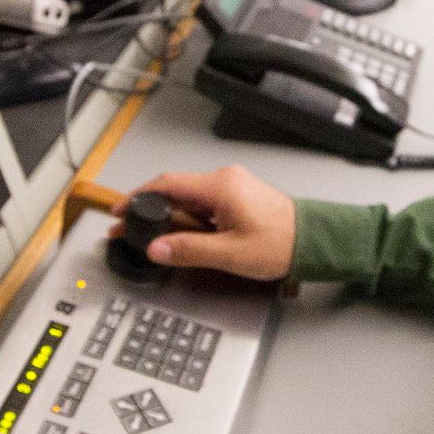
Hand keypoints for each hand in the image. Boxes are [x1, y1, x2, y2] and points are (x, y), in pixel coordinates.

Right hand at [109, 166, 296, 280]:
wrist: (313, 241)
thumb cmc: (282, 244)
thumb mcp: (229, 254)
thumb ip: (189, 250)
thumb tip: (158, 248)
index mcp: (220, 186)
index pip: (166, 185)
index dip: (138, 197)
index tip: (120, 210)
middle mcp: (225, 180)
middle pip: (175, 191)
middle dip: (151, 211)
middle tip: (131, 230)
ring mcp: (232, 186)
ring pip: (189, 199)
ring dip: (172, 217)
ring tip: (163, 241)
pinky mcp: (238, 196)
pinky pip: (205, 203)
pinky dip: (191, 218)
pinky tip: (189, 236)